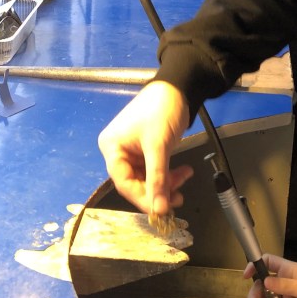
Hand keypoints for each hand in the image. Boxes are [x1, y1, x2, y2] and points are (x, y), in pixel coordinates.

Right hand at [97, 80, 193, 214]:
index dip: (142, 198)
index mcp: (112, 147)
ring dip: (166, 183)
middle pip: (135, 182)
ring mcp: (133, 151)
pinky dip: (169, 173)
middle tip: (177, 198)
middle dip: (157, 190)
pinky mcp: (148, 150)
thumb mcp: (158, 145)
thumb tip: (159, 209)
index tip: (160, 210)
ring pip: (148, 177)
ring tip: (185, 179)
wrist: (178, 87)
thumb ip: (158, 178)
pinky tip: (184, 172)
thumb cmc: (161, 111)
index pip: (123, 182)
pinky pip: (156, 169)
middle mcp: (119, 151)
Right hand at [242, 254, 296, 297]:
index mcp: (286, 269)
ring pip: (263, 296)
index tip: (246, 276)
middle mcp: (281, 280)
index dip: (255, 265)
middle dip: (253, 294)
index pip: (267, 261)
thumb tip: (265, 281)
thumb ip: (286, 284)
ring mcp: (281, 293)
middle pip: (261, 283)